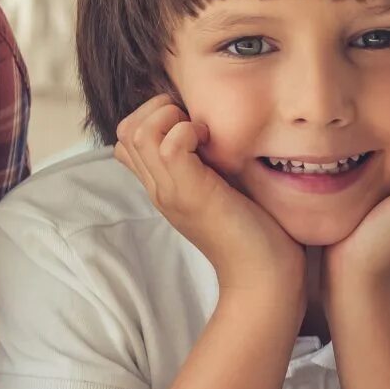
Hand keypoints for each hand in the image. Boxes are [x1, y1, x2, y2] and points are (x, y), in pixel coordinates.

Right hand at [112, 95, 303, 309]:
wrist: (264, 278)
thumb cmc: (256, 234)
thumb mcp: (222, 190)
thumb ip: (209, 166)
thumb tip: (213, 130)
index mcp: (163, 186)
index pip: (127, 139)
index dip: (153, 117)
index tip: (191, 125)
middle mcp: (158, 188)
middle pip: (125, 129)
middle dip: (159, 109)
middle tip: (196, 125)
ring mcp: (169, 191)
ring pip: (139, 132)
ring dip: (171, 118)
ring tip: (202, 135)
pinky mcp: (190, 193)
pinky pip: (168, 146)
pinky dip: (188, 132)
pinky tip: (213, 146)